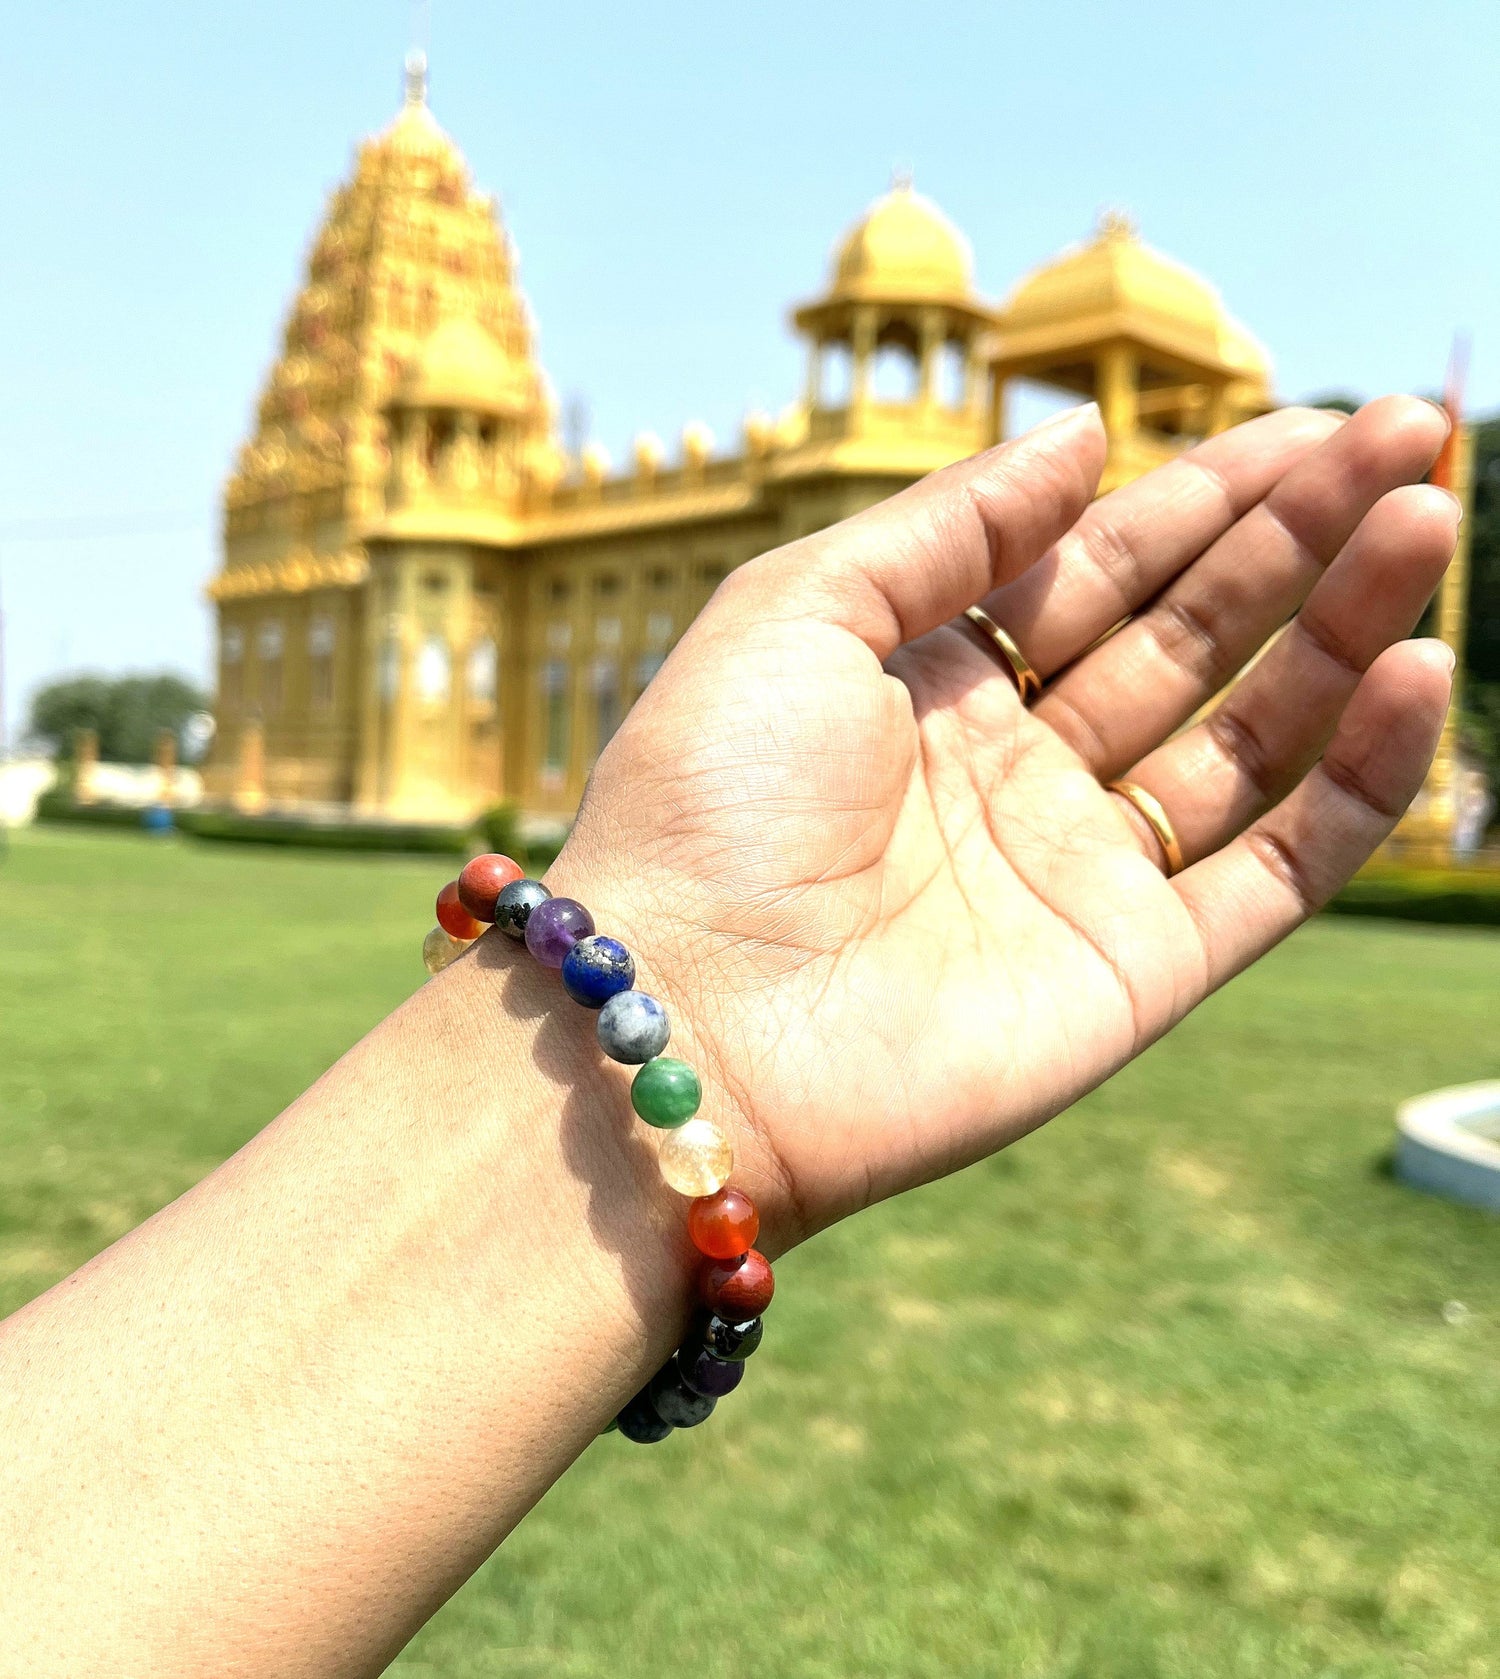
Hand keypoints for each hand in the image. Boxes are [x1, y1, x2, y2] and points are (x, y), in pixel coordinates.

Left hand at [554, 398, 1456, 1247]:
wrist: (688, 1019)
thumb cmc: (708, 804)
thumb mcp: (800, 611)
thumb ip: (950, 524)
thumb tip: (1082, 434)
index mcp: (930, 682)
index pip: (1098, 566)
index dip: (1205, 493)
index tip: (1312, 423)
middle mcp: (1012, 772)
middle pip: (1188, 635)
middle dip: (1298, 537)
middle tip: (1413, 435)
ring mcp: (1078, 873)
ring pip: (1250, 737)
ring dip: (1346, 631)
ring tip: (1428, 519)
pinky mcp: (1132, 970)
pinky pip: (1276, 869)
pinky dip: (1358, 785)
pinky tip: (1416, 677)